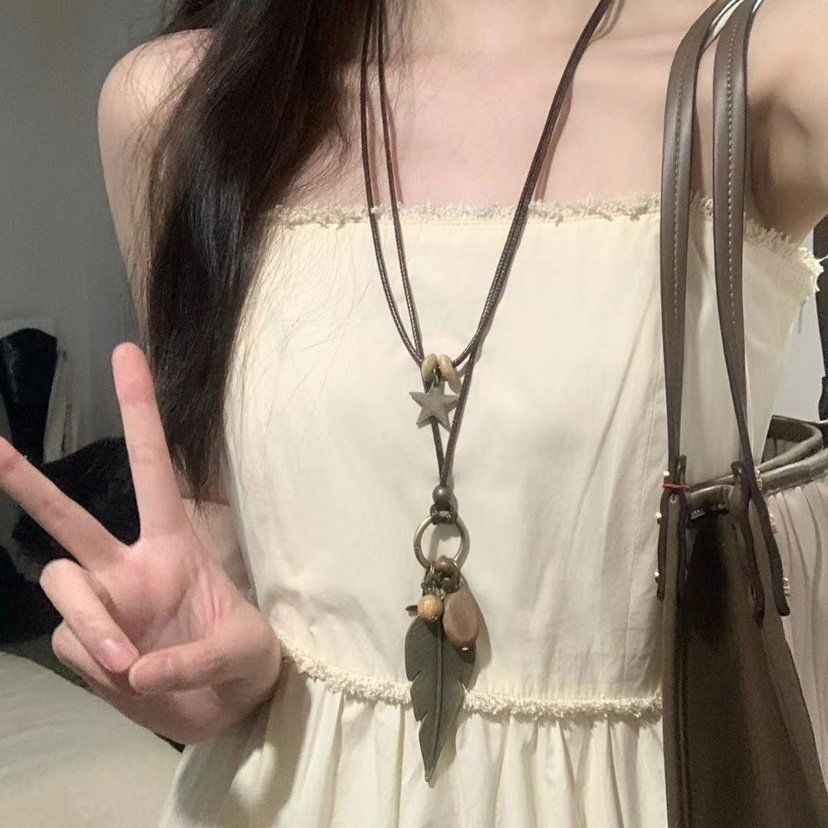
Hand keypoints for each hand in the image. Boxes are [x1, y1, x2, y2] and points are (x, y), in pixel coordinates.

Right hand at [0, 342, 280, 743]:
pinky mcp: (89, 647)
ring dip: (91, 622)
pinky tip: (128, 672)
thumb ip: (198, 658)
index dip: (141, 413)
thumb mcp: (246, 652)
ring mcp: (105, 604)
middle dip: (27, 483)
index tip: (127, 353)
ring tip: (127, 659)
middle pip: (69, 519)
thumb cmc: (246, 662)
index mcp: (175, 543)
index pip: (154, 469)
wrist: (228, 709)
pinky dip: (96, 660)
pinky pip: (73, 643)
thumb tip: (135, 668)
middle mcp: (129, 565)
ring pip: (62, 587)